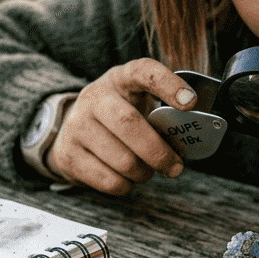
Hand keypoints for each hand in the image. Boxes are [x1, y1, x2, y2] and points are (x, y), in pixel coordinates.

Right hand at [46, 58, 195, 194]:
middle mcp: (94, 97)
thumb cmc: (119, 118)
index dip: (168, 85)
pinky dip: (127, 186)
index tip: (190, 103)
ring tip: (145, 170)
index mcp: (120, 79)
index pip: (143, 72)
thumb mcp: (137, 104)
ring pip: (123, 161)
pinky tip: (126, 177)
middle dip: (159, 152)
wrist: (73, 132)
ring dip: (144, 173)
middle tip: (175, 168)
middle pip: (129, 124)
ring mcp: (77, 126)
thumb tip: (184, 146)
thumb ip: (161, 118)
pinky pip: (110, 181)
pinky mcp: (68, 155)